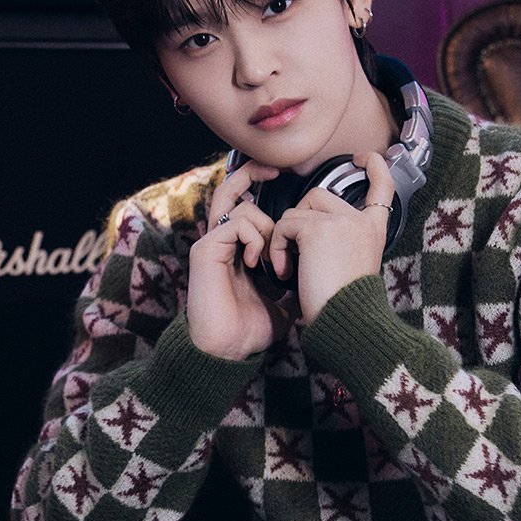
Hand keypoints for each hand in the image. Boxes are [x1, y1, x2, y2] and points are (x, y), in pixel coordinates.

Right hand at [188, 161, 288, 359]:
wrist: (228, 349)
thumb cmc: (248, 330)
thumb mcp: (282, 303)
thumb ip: (293, 284)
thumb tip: (315, 276)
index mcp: (236, 250)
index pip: (245, 207)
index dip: (258, 188)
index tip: (282, 180)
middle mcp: (222, 242)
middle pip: (229, 192)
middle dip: (249, 173)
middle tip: (274, 170)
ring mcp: (211, 245)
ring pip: (238, 208)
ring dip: (264, 226)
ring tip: (271, 255)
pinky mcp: (206, 250)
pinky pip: (234, 224)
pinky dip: (253, 237)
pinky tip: (256, 261)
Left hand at [270, 152, 395, 323]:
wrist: (345, 323)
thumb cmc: (342, 307)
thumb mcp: (348, 269)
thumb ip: (337, 243)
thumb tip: (305, 231)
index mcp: (373, 230)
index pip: (382, 185)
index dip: (373, 165)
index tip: (361, 158)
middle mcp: (362, 221)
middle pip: (318, 196)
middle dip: (299, 221)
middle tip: (295, 256)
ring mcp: (342, 221)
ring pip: (297, 209)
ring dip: (284, 237)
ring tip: (290, 267)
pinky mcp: (319, 228)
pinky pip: (284, 225)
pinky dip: (276, 248)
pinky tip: (285, 271)